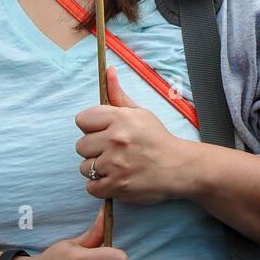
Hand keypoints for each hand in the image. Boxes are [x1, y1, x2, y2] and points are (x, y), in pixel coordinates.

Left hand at [75, 66, 203, 204]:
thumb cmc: (158, 139)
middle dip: (93, 149)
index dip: (90, 127)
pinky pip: (91, 187)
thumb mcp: (140, 113)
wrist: (180, 168)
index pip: (82, 120)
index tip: (101, 132)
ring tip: (114, 166)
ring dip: (96, 169)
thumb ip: (118, 95)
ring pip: (85, 167)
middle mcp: (116, 140)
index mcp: (120, 118)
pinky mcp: (118, 186)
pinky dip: (100, 186)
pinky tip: (114, 179)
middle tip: (111, 151)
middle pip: (80, 145)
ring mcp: (116, 164)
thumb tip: (108, 71)